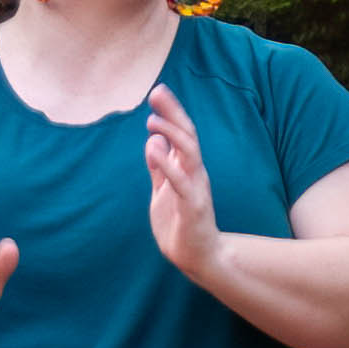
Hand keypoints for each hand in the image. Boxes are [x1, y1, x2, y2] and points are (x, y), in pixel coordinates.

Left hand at [145, 90, 223, 288]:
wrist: (196, 256)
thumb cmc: (179, 223)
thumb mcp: (162, 191)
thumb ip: (159, 168)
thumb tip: (153, 141)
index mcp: (187, 168)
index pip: (181, 133)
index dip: (171, 112)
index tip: (158, 93)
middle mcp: (195, 172)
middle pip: (187, 135)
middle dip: (173, 112)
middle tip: (158, 91)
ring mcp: (196, 187)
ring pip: (189, 152)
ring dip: (171, 133)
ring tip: (152, 120)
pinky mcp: (193, 205)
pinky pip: (181, 180)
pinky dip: (167, 163)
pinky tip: (153, 149)